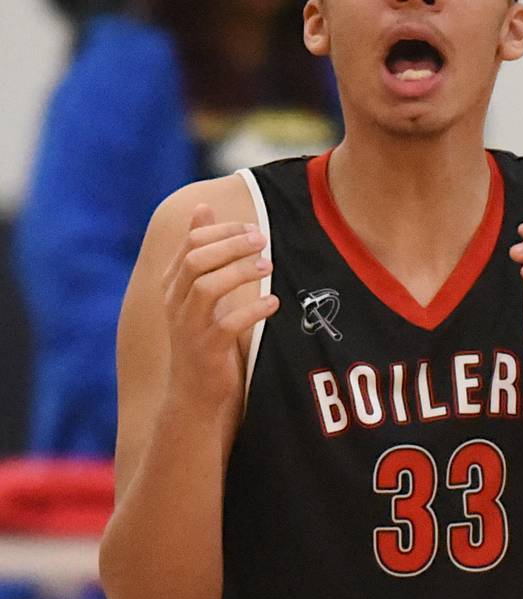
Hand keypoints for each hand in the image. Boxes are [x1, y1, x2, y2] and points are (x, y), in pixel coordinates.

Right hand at [162, 205, 278, 413]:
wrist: (195, 392)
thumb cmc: (203, 334)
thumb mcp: (200, 290)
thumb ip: (201, 252)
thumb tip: (202, 207)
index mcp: (173, 284)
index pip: (191, 244)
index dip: (223, 231)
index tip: (252, 229)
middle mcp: (175, 303)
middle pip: (196, 260)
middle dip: (232, 245)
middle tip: (262, 240)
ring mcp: (189, 327)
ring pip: (206, 287)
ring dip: (240, 272)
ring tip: (268, 266)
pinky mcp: (206, 350)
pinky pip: (228, 324)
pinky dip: (253, 311)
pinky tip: (273, 305)